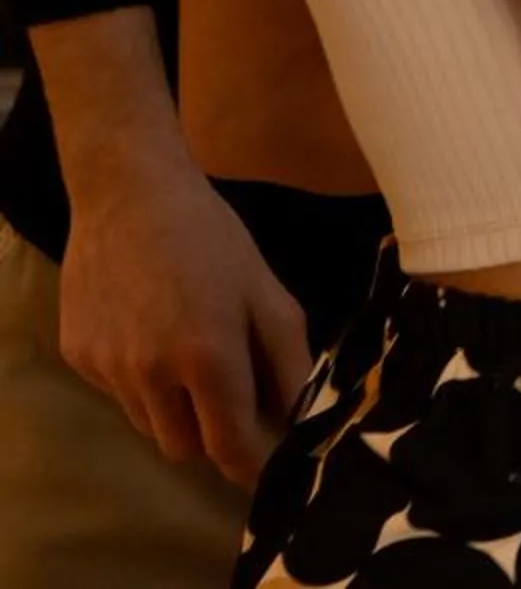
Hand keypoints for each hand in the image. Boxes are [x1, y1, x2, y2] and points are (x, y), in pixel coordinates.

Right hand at [60, 163, 315, 488]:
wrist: (128, 197)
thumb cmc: (212, 240)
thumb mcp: (266, 292)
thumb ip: (288, 360)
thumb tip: (298, 417)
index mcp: (207, 358)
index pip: (230, 446)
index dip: (251, 465)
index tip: (268, 467)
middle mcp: (150, 374)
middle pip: (185, 448)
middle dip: (212, 435)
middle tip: (231, 398)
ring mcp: (106, 370)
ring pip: (149, 425)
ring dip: (175, 410)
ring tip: (188, 353)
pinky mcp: (76, 359)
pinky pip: (118, 394)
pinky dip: (140, 382)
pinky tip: (150, 332)